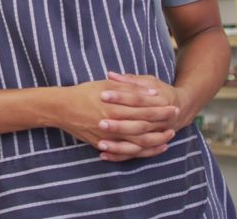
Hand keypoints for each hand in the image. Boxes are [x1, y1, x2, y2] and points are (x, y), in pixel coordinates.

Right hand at [57, 79, 178, 160]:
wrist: (62, 108)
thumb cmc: (85, 92)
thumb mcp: (107, 84)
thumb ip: (130, 88)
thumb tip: (152, 92)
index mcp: (114, 106)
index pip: (143, 108)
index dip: (159, 108)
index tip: (172, 106)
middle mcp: (113, 122)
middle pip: (143, 126)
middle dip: (161, 124)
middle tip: (175, 121)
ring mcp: (108, 136)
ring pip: (136, 143)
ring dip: (154, 141)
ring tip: (167, 139)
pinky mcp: (103, 144)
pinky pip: (125, 152)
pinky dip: (138, 152)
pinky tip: (149, 149)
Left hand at [96, 72, 195, 161]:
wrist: (182, 107)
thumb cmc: (160, 92)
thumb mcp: (149, 81)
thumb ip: (130, 80)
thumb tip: (109, 74)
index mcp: (159, 101)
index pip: (137, 99)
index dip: (120, 97)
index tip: (102, 95)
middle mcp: (160, 121)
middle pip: (138, 124)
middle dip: (119, 125)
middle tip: (100, 123)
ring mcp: (156, 135)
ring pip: (138, 143)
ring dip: (119, 145)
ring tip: (100, 143)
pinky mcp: (150, 145)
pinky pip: (135, 154)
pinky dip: (120, 156)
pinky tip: (103, 155)